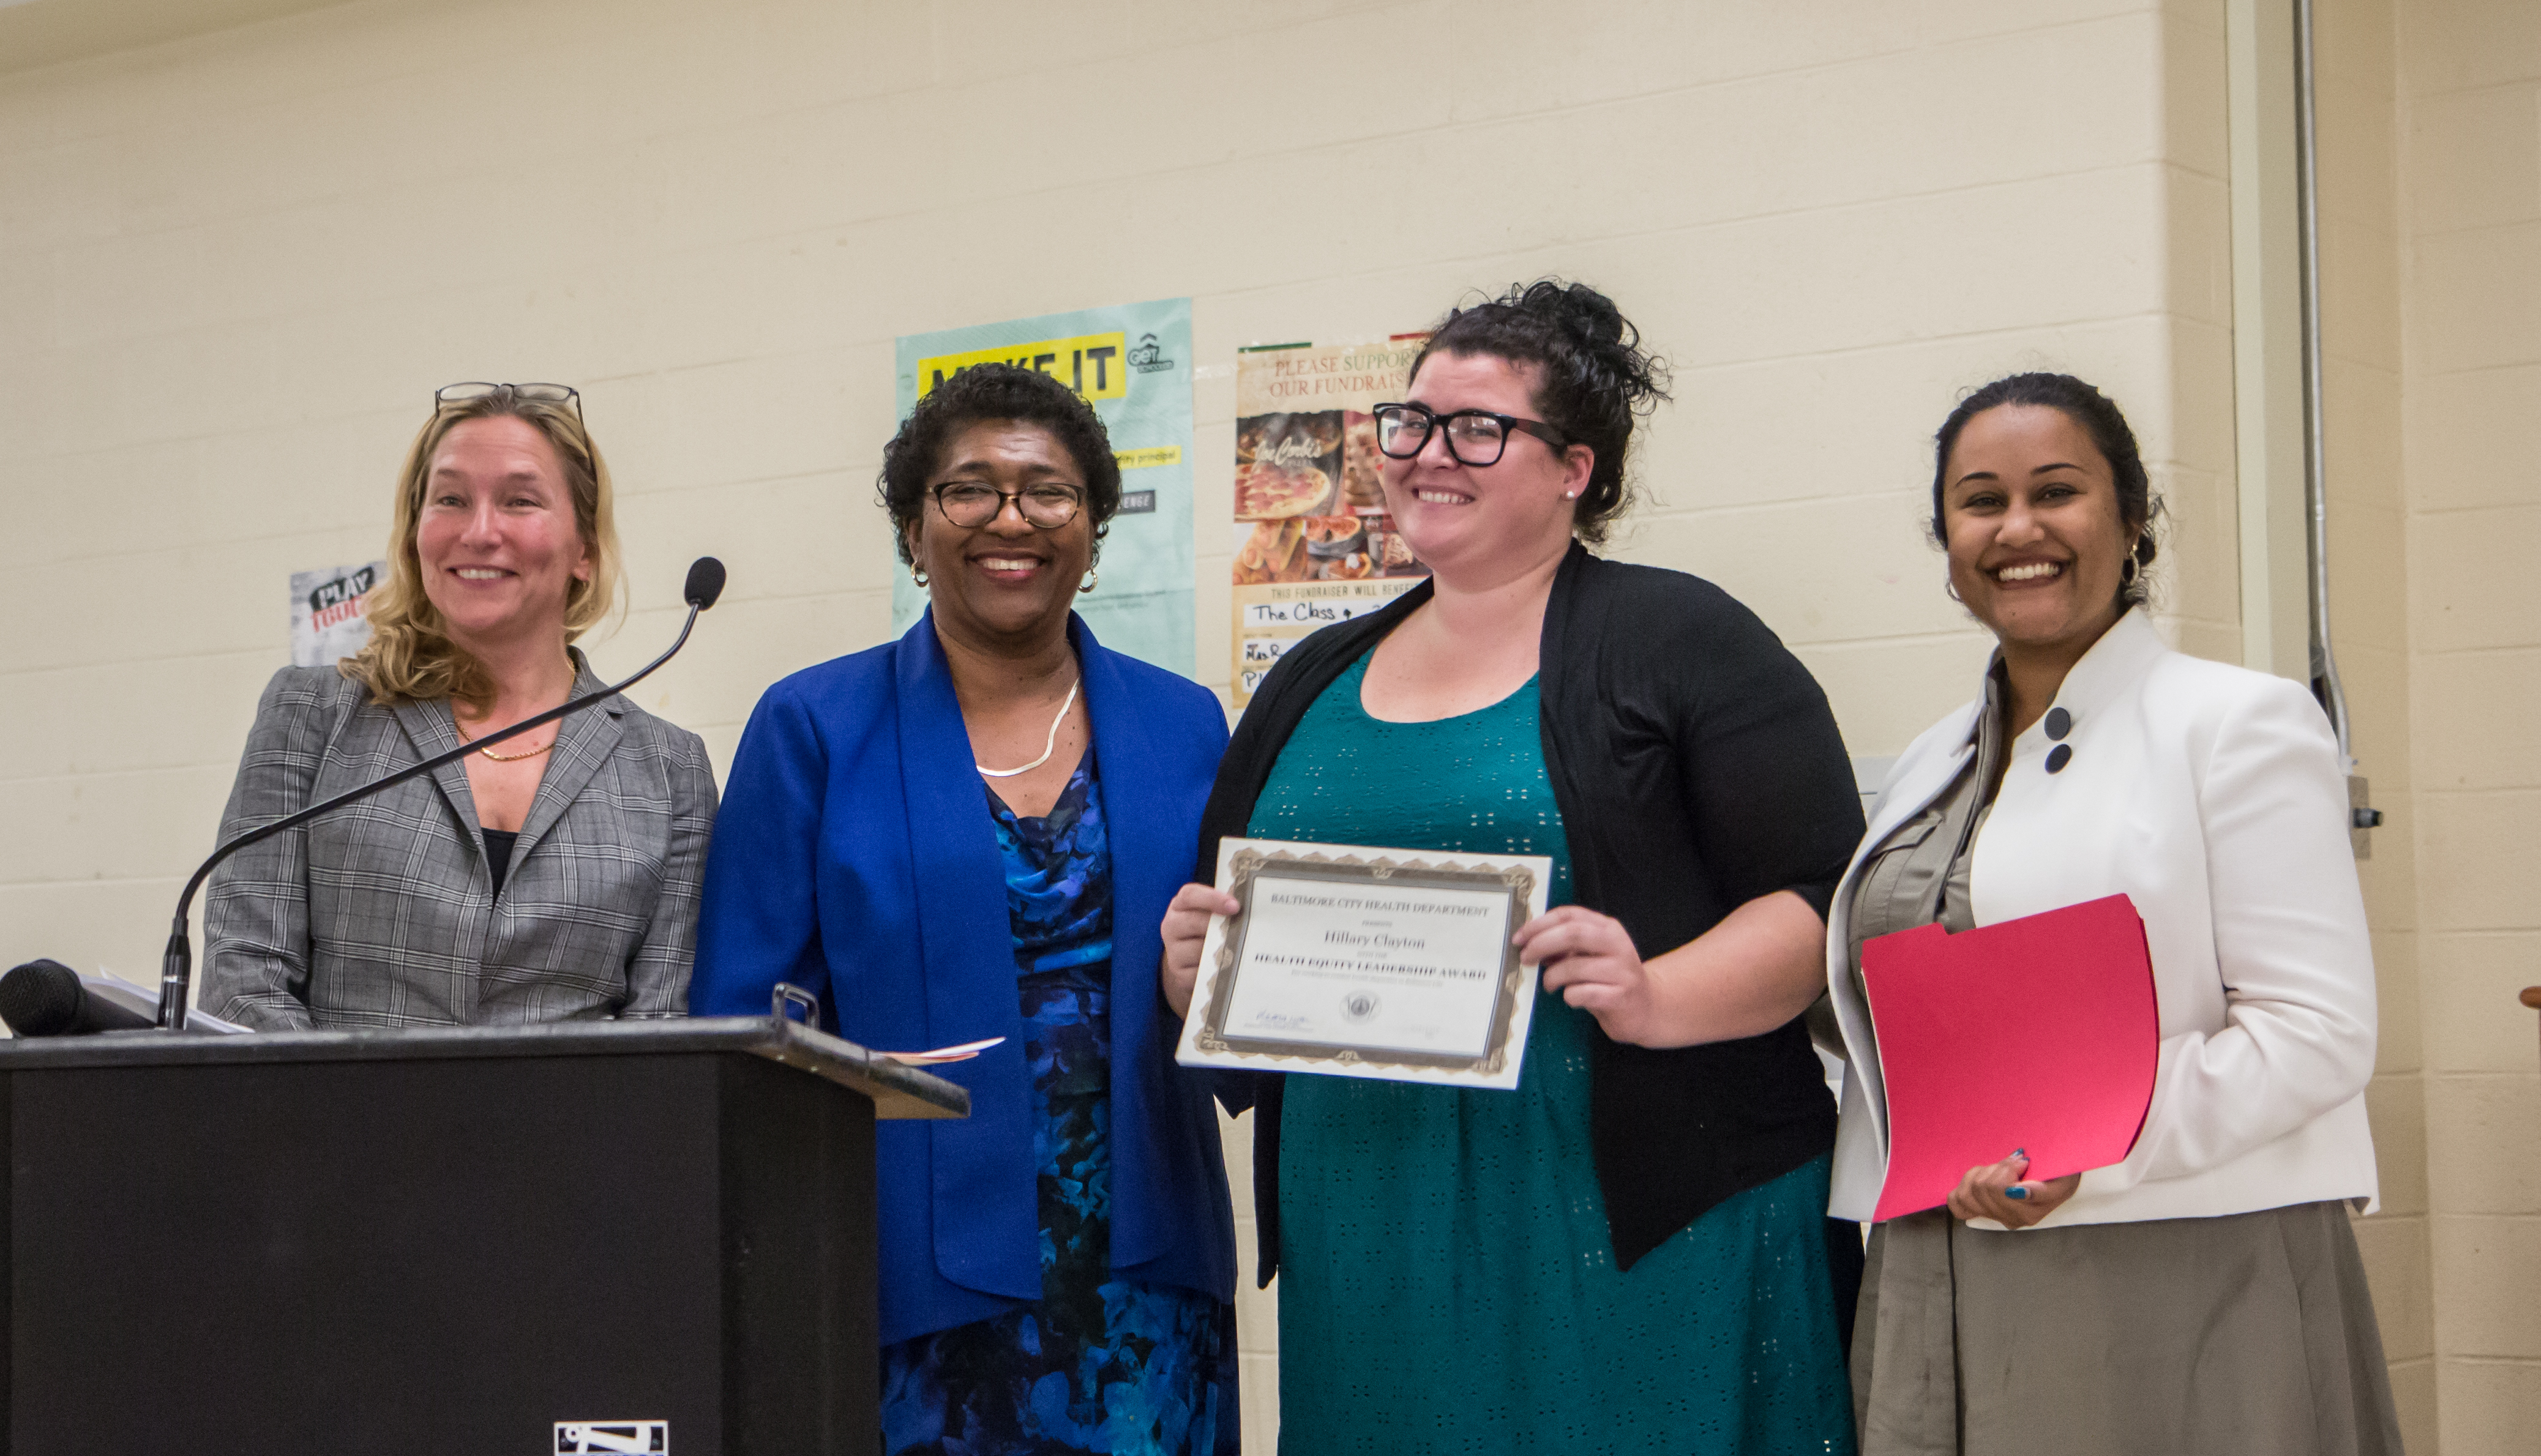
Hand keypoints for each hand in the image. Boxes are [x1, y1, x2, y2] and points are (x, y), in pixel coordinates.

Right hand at [1159, 882, 1238, 1018]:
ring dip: (1220, 949)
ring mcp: (1174, 951)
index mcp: (1180, 905)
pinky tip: (1228, 966)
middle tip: (1241, 928)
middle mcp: (1172, 926)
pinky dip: (1216, 969)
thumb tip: (1251, 905)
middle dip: (1219, 924)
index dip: (1212, 899)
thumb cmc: (1207, 928)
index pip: (1190, 896)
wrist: (1190, 959)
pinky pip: (1200, 972)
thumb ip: (1225, 905)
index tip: (1235, 906)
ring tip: (1237, 948)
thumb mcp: (1212, 912)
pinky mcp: (1180, 974)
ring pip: (1198, 949)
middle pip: (1193, 921)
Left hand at [1515, 905, 1661, 1044]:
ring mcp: (1622, 970)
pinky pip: (1583, 993)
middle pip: (1573, 933)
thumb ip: (1565, 945)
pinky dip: (1569, 996)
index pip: (1569, 915)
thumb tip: (1530, 942)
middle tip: (1526, 958)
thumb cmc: (1609, 979)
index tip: (1519, 938)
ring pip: (1575, 966)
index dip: (1540, 924)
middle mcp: (1617, 944)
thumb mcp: (1590, 955)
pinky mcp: (1621, 996)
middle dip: (1542, 944)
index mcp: (1607, 928)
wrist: (1646, 1007)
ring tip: (1549, 984)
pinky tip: (1572, 998)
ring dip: (1553, 976)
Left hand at [1946, 1151, 2081, 1228]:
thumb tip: (2017, 1193)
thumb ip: (2040, 1190)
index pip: (1999, 1189)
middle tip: (2013, 1163)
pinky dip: (1963, 1186)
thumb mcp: (2060, 1179)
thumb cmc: (2059, 1175)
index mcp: (2028, 1212)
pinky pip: (1956, 1202)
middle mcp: (2011, 1219)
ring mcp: (1995, 1216)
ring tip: (1998, 1169)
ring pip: (1967, 1193)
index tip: (2024, 1161)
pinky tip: (1980, 1179)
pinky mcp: (1980, 1210)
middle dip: (1996, 1168)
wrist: (2059, 1178)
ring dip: (1980, 1174)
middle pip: (1981, 1188)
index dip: (2008, 1169)